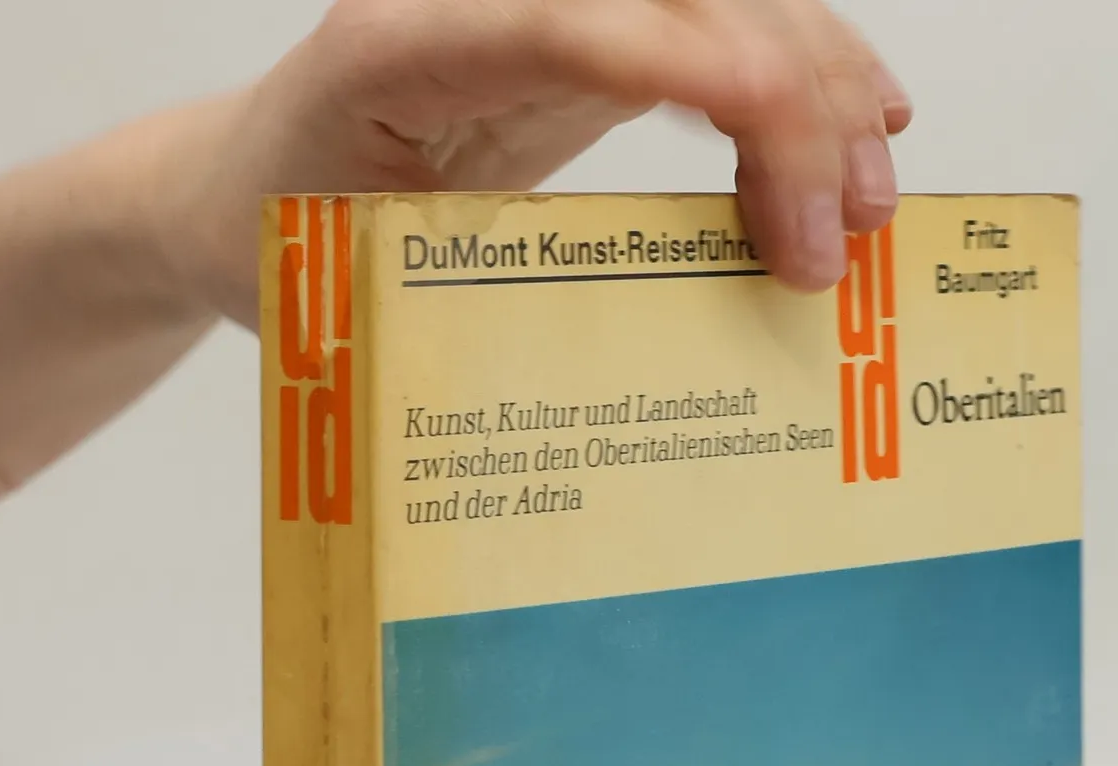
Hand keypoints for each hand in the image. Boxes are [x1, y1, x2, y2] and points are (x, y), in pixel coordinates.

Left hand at [159, 0, 912, 326]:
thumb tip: (628, 378)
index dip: (687, 69)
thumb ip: (464, 303)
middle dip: (785, 98)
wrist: (242, 185)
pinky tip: (864, 120)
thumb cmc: (287, 243)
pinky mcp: (587, 25)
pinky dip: (798, 68)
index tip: (783, 162)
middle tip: (840, 233)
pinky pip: (713, 23)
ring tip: (876, 193)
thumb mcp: (354, 291)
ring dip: (819, 81)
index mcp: (400, 47)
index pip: (559, 23)